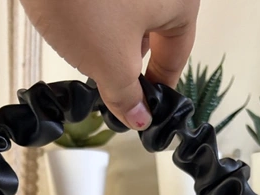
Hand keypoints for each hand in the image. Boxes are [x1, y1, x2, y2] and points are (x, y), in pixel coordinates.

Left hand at [20, 0, 199, 129]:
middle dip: (132, 61)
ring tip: (89, 52)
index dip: (158, 89)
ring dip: (114, 39)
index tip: (143, 110)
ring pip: (131, 14)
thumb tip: (139, 117)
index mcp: (181, 1)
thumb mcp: (110, 63)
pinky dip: (99, 15)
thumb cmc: (83, 1)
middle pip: (156, 32)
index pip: (177, 56)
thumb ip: (127, 96)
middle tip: (111, 84)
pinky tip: (78, 24)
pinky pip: (110, 0)